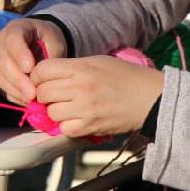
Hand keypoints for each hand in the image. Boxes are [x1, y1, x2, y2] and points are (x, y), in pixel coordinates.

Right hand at [0, 18, 66, 104]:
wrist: (40, 42)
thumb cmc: (49, 40)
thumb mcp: (55, 42)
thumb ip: (50, 57)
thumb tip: (43, 80)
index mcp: (16, 28)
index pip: (12, 40)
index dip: (19, 55)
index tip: (30, 69)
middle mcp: (0, 42)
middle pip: (3, 61)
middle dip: (18, 80)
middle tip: (33, 94)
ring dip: (16, 90)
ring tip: (31, 101)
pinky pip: (1, 87)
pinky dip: (14, 95)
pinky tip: (27, 102)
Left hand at [31, 56, 164, 137]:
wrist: (150, 97)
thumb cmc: (125, 76)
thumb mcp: (98, 61)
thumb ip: (72, 67)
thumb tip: (48, 76)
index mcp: (81, 68)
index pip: (42, 70)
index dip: (39, 75)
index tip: (44, 79)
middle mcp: (80, 88)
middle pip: (43, 93)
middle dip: (45, 94)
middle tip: (55, 94)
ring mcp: (84, 109)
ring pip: (51, 112)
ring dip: (56, 110)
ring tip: (68, 107)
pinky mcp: (90, 127)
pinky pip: (65, 129)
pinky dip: (67, 125)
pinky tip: (77, 118)